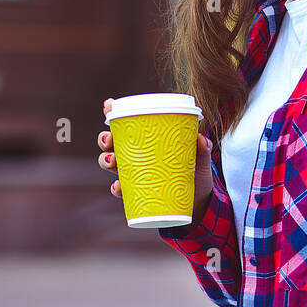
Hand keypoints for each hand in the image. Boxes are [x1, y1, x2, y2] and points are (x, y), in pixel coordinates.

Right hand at [98, 98, 214, 225]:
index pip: (126, 123)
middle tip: (109, 140)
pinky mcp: (137, 192)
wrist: (197, 200)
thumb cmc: (194, 171)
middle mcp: (136, 155)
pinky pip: (121, 190)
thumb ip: (202, 149)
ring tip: (112, 161)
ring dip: (106, 160)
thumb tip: (202, 139)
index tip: (108, 106)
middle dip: (104, 139)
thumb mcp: (199, 159)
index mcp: (146, 139)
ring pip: (111, 164)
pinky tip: (118, 186)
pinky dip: (116, 188)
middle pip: (111, 143)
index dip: (112, 112)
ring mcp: (134, 173)